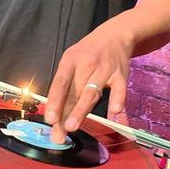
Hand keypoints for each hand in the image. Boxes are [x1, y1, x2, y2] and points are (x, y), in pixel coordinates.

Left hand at [44, 28, 132, 143]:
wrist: (114, 36)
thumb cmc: (88, 53)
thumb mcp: (72, 61)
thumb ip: (66, 85)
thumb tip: (56, 111)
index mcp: (70, 60)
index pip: (60, 83)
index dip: (54, 101)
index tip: (49, 118)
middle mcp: (86, 64)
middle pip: (74, 91)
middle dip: (65, 113)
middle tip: (58, 132)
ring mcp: (104, 69)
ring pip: (91, 91)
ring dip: (81, 110)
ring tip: (72, 126)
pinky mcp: (120, 74)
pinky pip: (119, 88)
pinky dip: (117, 98)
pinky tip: (114, 110)